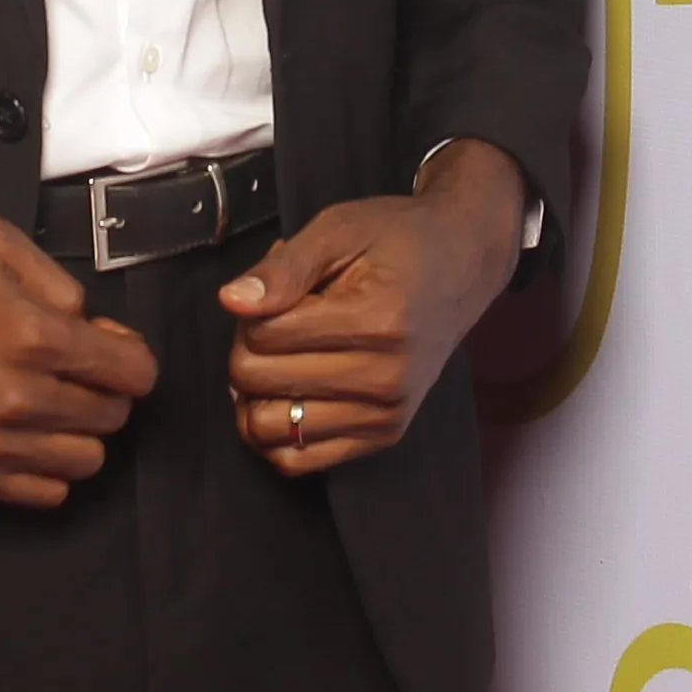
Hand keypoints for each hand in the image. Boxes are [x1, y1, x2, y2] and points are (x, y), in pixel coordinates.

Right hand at [0, 217, 158, 508]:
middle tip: (77, 372)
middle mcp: (18, 397)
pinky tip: (29, 439)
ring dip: (80, 433)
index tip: (114, 351)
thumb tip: (88, 319)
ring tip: (53, 407)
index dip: (130, 357)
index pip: (131, 372)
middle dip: (106, 391)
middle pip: (112, 417)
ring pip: (86, 461)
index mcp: (32, 335)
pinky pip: (44, 494)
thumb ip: (56, 279)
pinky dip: (49, 470)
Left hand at [221, 142, 529, 478]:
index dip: (251, 311)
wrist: (460, 267)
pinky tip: (287, 396)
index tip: (279, 293)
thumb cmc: (397, 241)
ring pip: (269, 428)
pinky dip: (276, 433)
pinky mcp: (384, 435)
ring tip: (281, 358)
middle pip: (258, 381)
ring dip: (256, 393)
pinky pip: (298, 461)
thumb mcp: (339, 230)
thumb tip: (231, 301)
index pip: (263, 336)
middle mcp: (386, 378)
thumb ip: (284, 267)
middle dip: (248, 347)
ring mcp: (386, 414)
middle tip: (277, 321)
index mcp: (377, 321)